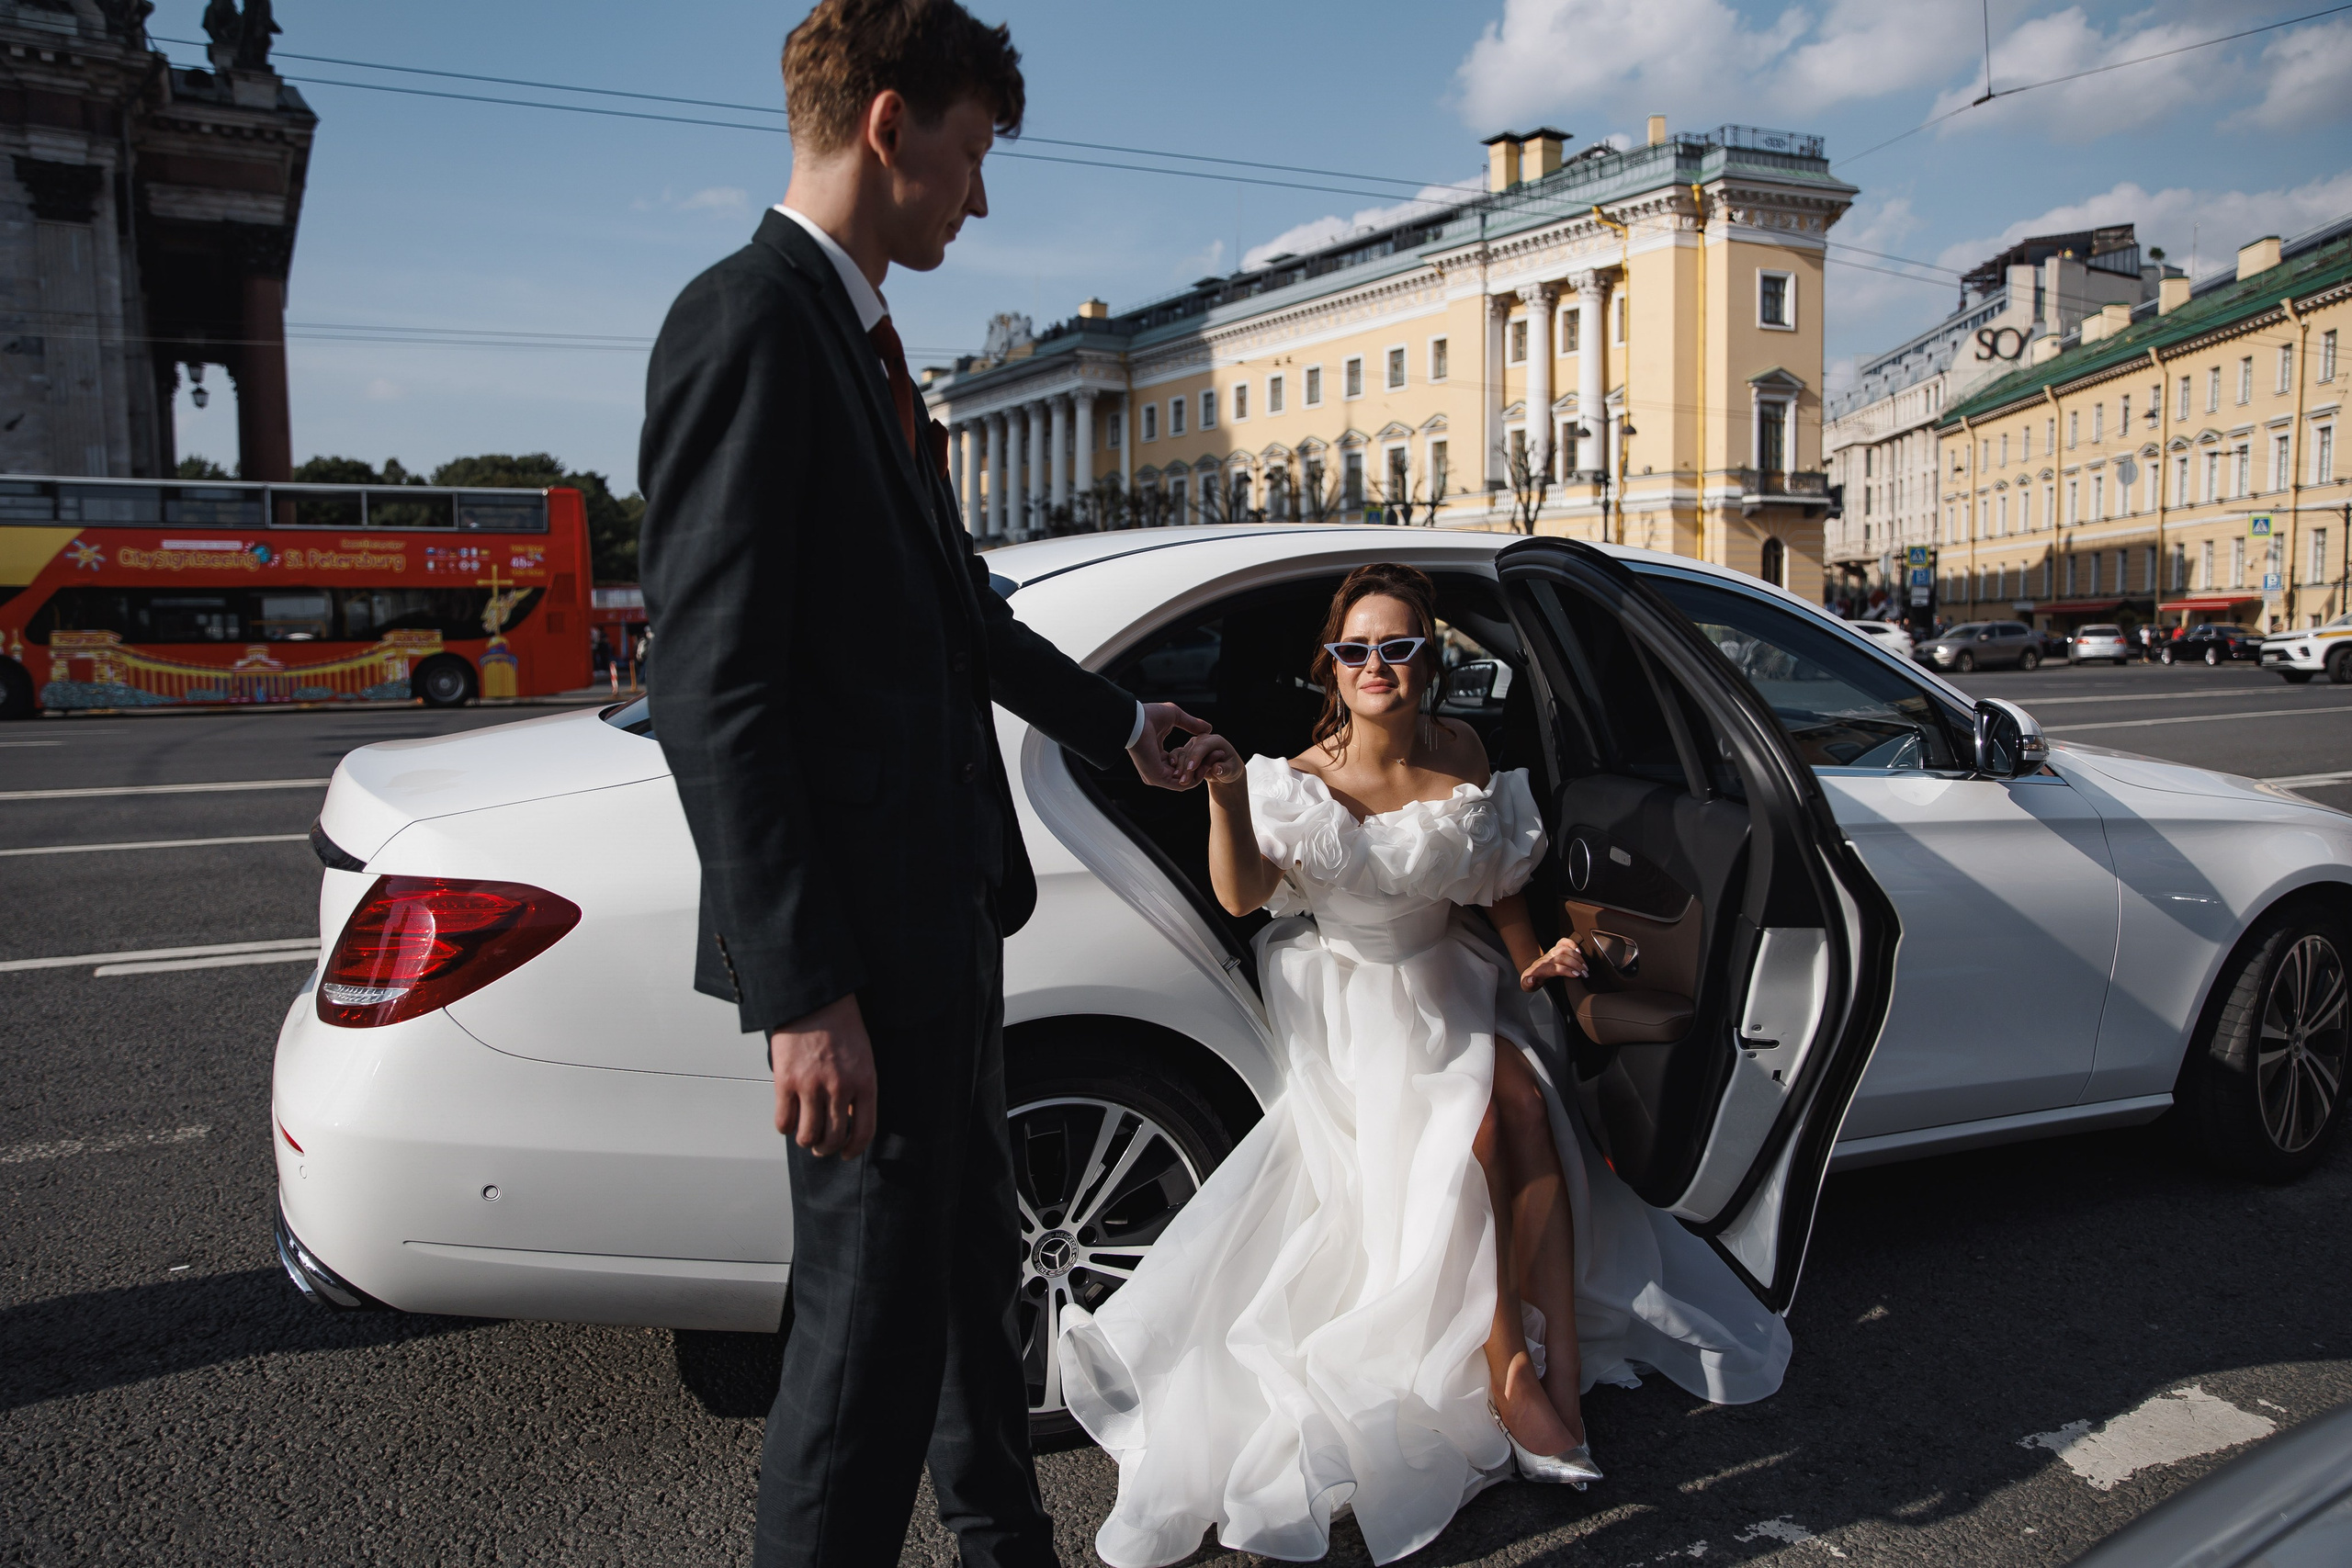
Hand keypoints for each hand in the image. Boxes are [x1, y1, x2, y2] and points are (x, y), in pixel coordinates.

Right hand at [770, 994, 876, 1158]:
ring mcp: (812, 1086)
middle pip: (833, 1138)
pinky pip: (784, 1120)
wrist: (815, 999)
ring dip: (805, 1140)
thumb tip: (847, 1121)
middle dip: (825, 1148)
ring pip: (807, 1135)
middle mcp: (840, 1088)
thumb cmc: (841, 1026)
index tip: (845, 1154)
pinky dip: (785, 1127)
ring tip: (804, 1135)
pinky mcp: (786, 1081)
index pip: (863, 1131)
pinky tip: (788, 1120)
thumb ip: (859, 1089)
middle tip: (820, 1146)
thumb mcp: (863, 1057)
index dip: (853, 1149)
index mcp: (865, 1082)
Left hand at [1128, 701, 1211, 789]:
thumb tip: (1208, 728)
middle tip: (1214, 758)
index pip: (1179, 764)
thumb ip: (1191, 724)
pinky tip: (1203, 768)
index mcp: (1157, 756)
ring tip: (1210, 764)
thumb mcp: (1176, 717)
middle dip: (1199, 769)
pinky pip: (1179, 784)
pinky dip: (1193, 779)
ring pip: (1183, 782)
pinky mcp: (1156, 778)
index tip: (1209, 751)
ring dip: (1198, 775)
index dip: (1195, 760)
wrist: (1136, 719)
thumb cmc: (1149, 715)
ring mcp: (1155, 775)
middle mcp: (1155, 769)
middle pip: (1182, 775)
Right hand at [1171, 731, 1244, 788]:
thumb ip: (1225, 769)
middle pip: (1191, 751)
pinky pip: (1177, 755)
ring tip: (1181, 782)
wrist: (1224, 770)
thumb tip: (1217, 768)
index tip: (1191, 768)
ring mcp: (1193, 744)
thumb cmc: (1230, 769)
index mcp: (1216, 740)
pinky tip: (1174, 774)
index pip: (1204, 746)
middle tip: (1184, 782)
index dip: (1197, 756)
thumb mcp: (1232, 771)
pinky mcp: (1186, 750)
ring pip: (1183, 754)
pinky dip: (1174, 764)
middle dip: (1187, 767)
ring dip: (1180, 768)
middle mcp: (1203, 739)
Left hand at [1519, 938, 1587, 990]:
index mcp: (1540, 968)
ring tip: (1585, 966)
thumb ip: (1527, 984)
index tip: (1577, 975)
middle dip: (1576, 965)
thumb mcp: (1527, 985)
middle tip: (1585, 973)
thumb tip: (1531, 980)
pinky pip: (1563, 942)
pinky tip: (1579, 952)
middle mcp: (1546, 958)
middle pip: (1562, 958)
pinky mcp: (1555, 949)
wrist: (1532, 971)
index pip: (1555, 967)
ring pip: (1565, 950)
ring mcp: (1551, 952)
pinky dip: (1572, 944)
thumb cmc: (1532, 980)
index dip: (1566, 970)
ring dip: (1577, 957)